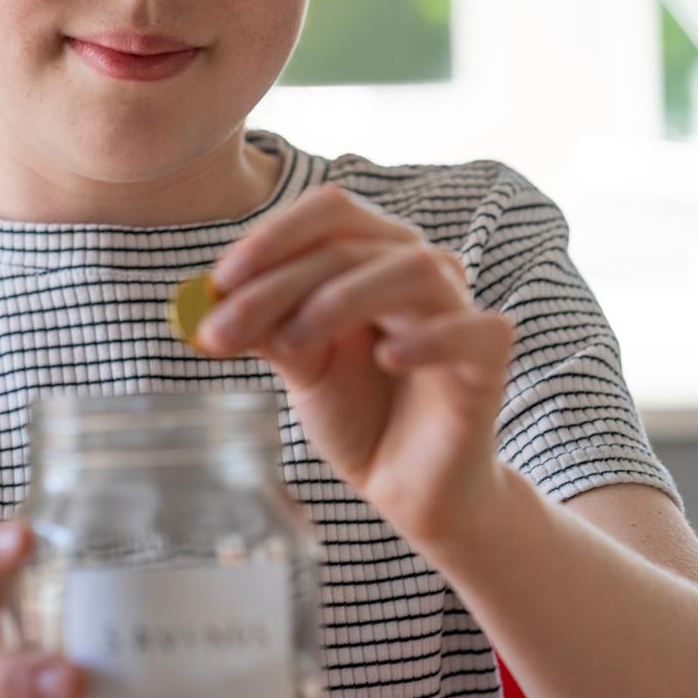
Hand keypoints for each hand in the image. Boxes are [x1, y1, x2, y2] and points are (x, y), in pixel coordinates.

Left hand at [195, 184, 517, 543]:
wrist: (407, 485)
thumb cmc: (356, 411)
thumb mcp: (299, 365)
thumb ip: (265, 328)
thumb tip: (208, 297)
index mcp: (371, 255)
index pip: (328, 211)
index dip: (271, 237)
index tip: (216, 282)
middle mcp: (417, 267)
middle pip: (351, 241)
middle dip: (278, 283)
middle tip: (222, 330)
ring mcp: (458, 308)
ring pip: (413, 269)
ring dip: (342, 299)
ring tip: (295, 343)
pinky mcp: (489, 356)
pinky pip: (473, 329)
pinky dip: (429, 338)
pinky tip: (387, 359)